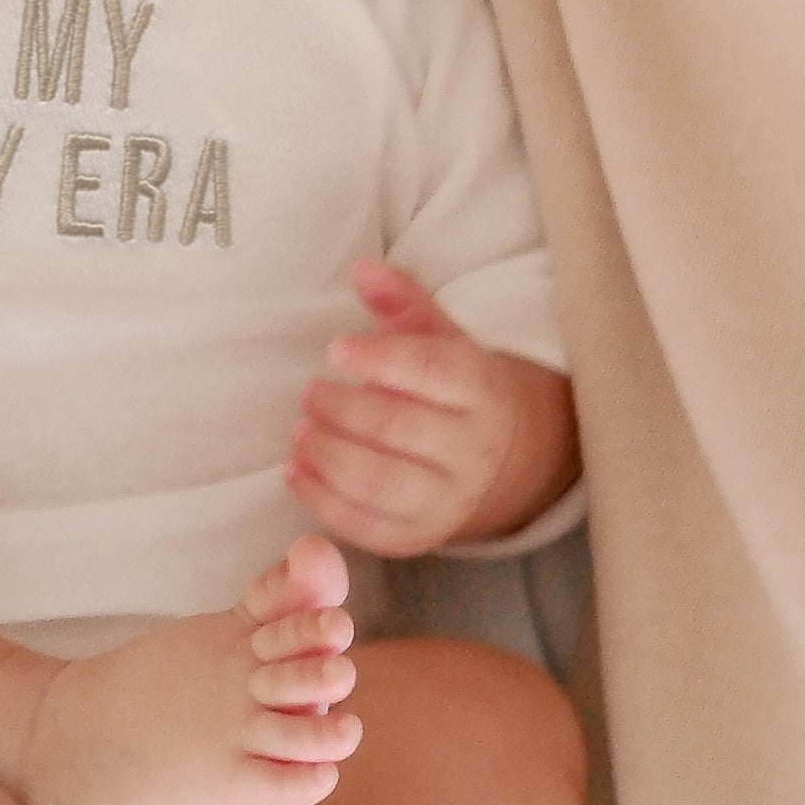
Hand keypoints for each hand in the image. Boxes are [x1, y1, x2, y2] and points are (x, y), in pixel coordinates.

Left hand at [287, 260, 577, 557]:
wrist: (508, 459)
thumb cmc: (457, 388)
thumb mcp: (442, 337)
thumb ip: (401, 302)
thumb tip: (361, 268)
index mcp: (482, 389)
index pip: (431, 371)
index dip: (379, 358)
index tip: (336, 350)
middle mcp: (472, 448)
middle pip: (399, 429)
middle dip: (343, 410)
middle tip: (309, 394)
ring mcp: (449, 499)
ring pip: (381, 483)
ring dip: (328, 456)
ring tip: (299, 433)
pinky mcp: (422, 537)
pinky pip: (367, 527)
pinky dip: (322, 501)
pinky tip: (296, 472)